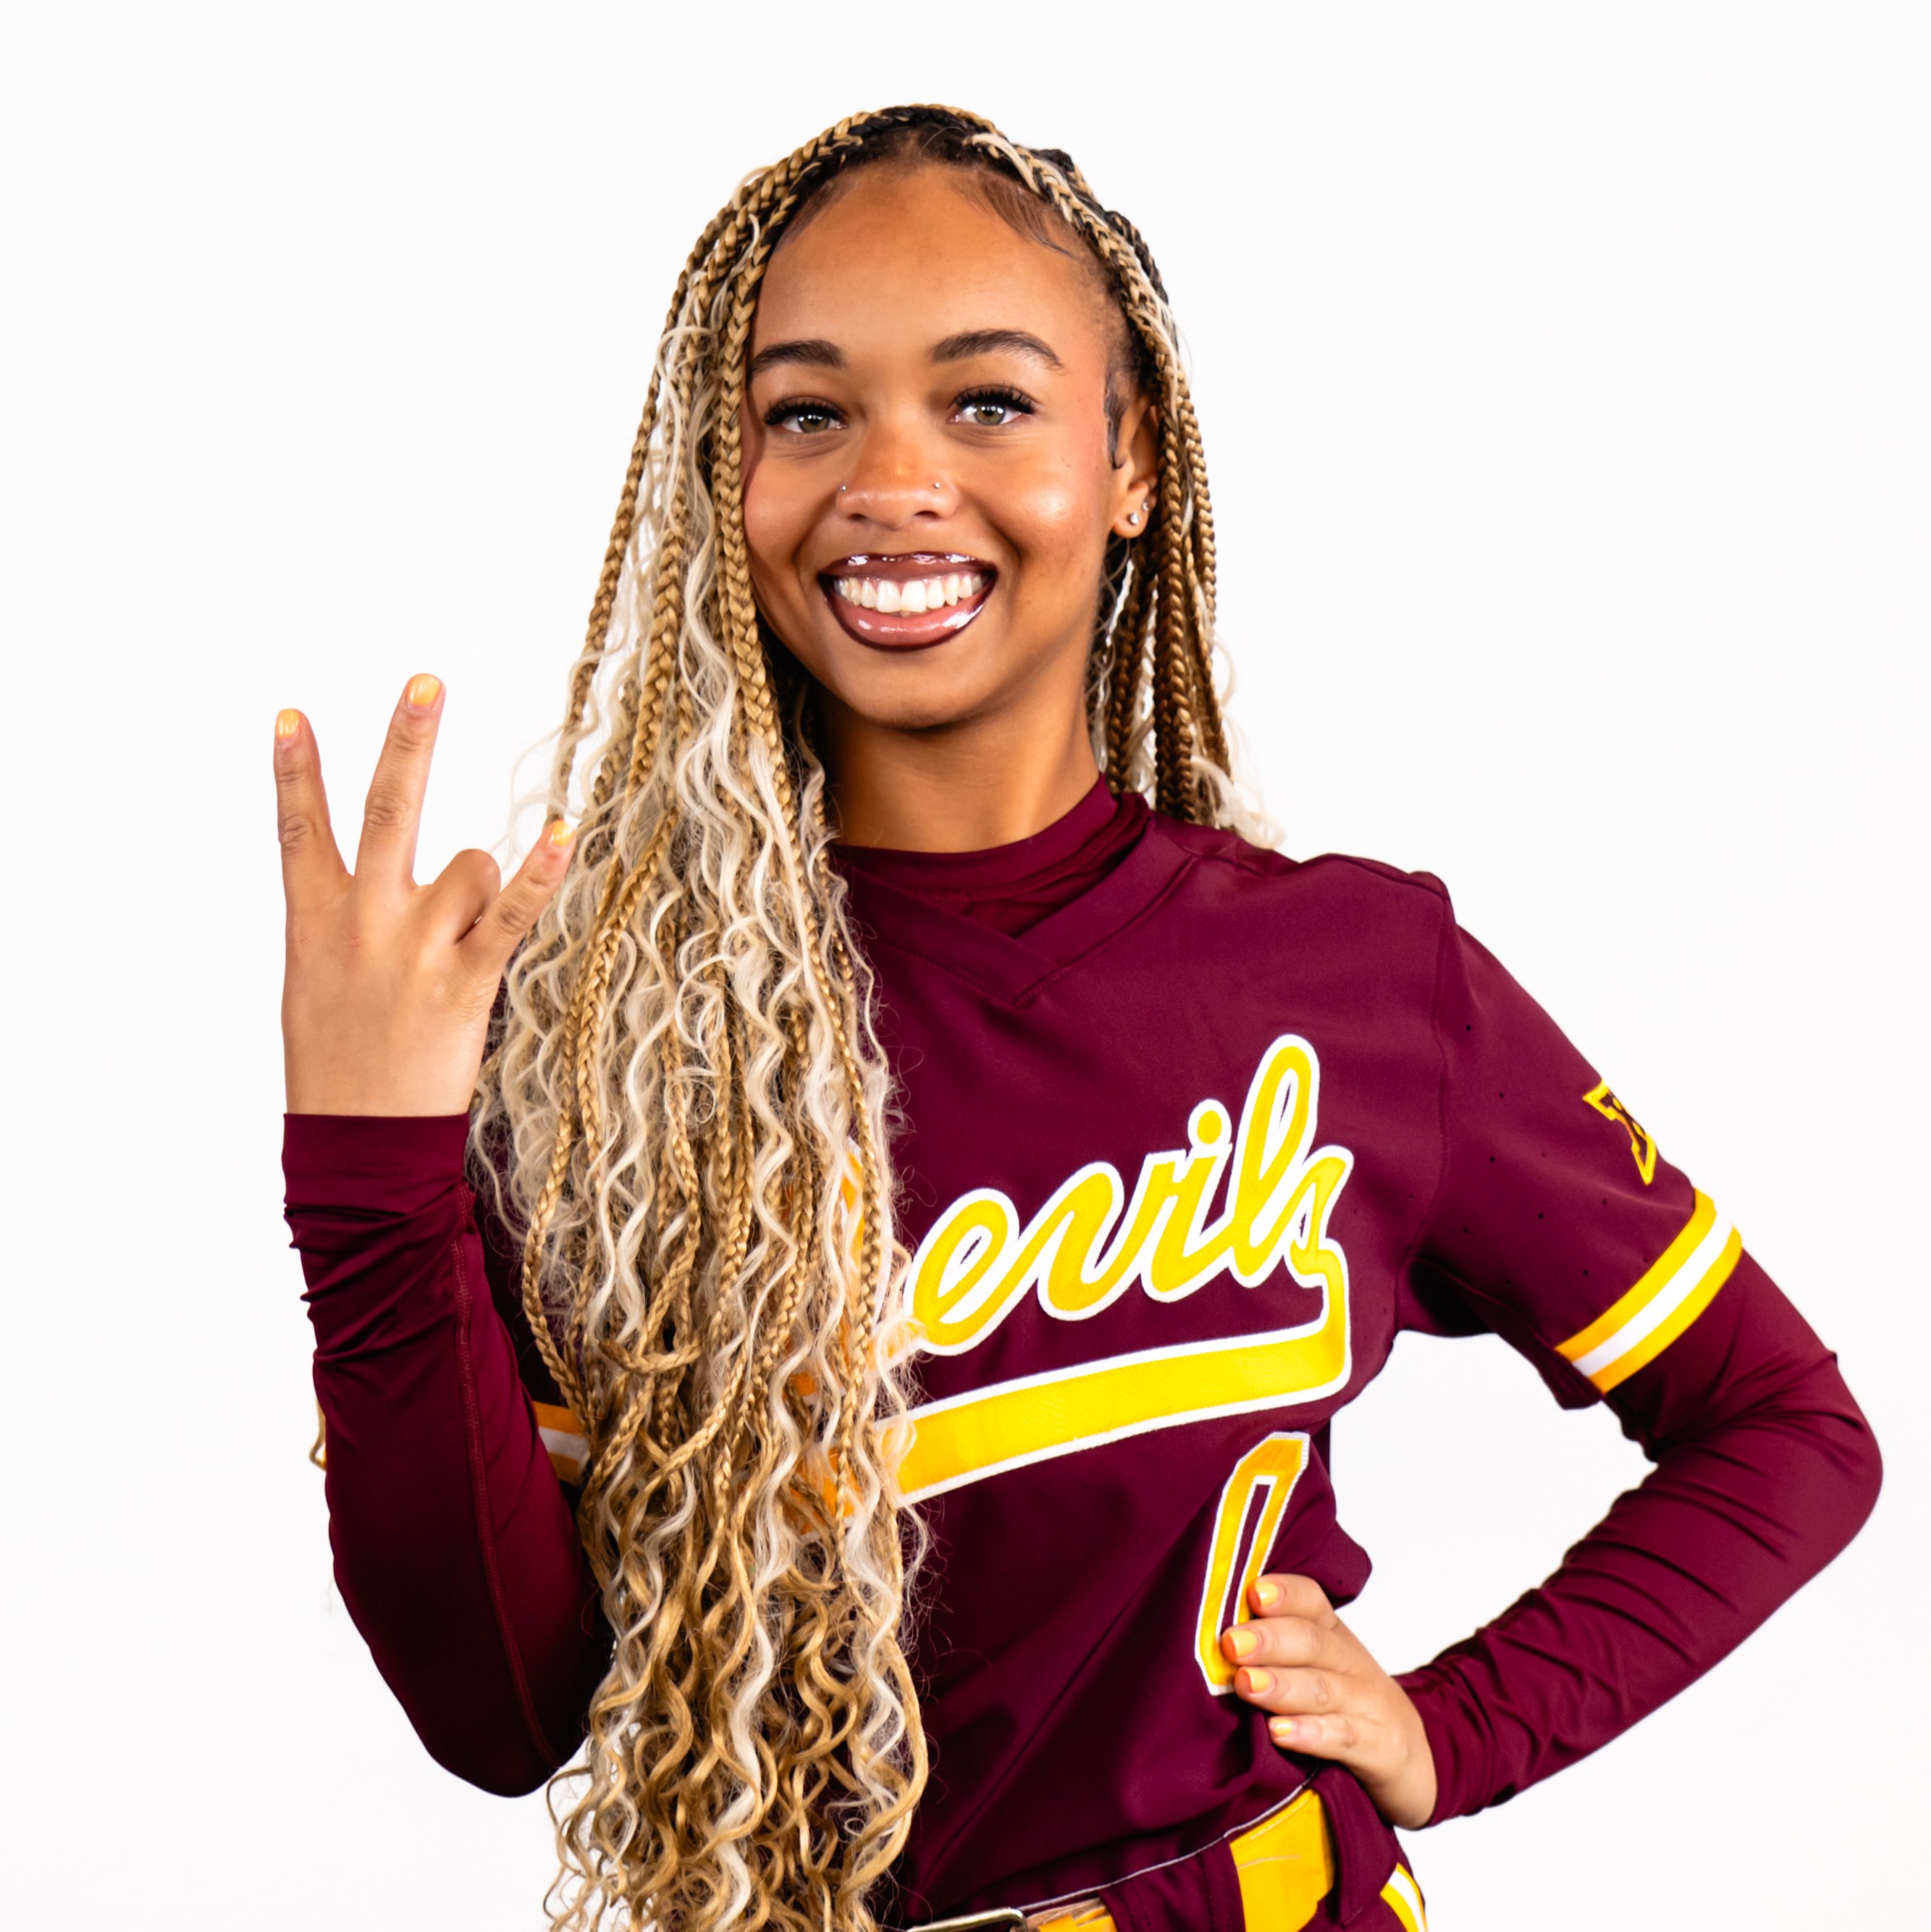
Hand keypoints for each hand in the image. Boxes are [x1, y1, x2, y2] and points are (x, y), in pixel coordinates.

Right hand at [275, 673, 573, 1115]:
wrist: (357, 1141)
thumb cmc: (340, 1062)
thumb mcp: (314, 984)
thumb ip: (340, 922)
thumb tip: (379, 878)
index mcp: (315, 922)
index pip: (298, 829)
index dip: (293, 770)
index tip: (289, 714)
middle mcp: (364, 921)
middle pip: (387, 808)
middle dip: (408, 740)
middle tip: (427, 681)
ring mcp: (415, 947)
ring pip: (471, 863)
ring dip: (484, 886)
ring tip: (464, 942)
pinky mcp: (464, 980)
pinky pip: (512, 913)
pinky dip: (540, 872)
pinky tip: (562, 829)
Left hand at [1222, 1573, 1436, 1829]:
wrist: (1411, 1758)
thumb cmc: (1344, 1706)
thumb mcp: (1316, 1668)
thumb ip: (1273, 1649)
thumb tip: (1203, 1632)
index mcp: (1331, 1635)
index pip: (1311, 1600)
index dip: (1284, 1594)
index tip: (1252, 1591)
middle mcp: (1350, 1662)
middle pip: (1311, 1642)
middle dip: (1269, 1640)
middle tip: (1231, 1643)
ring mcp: (1368, 1705)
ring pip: (1322, 1688)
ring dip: (1281, 1685)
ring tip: (1247, 1684)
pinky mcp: (1379, 1748)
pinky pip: (1344, 1738)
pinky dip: (1312, 1734)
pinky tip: (1280, 1734)